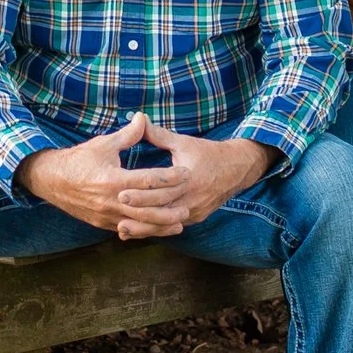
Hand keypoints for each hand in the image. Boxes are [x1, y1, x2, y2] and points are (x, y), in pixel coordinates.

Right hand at [17, 115, 172, 235]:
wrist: (51, 180)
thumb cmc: (78, 160)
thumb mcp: (103, 144)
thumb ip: (127, 135)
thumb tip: (143, 117)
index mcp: (112, 179)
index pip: (148, 180)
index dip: (169, 177)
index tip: (186, 172)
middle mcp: (110, 200)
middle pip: (147, 208)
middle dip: (170, 207)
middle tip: (189, 203)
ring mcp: (106, 215)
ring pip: (140, 224)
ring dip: (161, 225)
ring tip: (180, 223)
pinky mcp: (103, 224)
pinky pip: (128, 229)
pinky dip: (145, 230)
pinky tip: (158, 230)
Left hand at [115, 125, 272, 236]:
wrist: (236, 169)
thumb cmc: (208, 153)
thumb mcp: (183, 143)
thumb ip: (159, 135)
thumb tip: (139, 120)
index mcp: (188, 180)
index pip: (160, 190)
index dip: (140, 193)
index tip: (120, 193)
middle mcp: (191, 199)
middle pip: (161, 210)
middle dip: (138, 212)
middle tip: (116, 212)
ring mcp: (194, 212)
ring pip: (166, 224)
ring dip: (144, 228)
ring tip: (122, 229)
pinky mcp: (195, 218)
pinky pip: (173, 226)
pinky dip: (156, 229)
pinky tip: (139, 232)